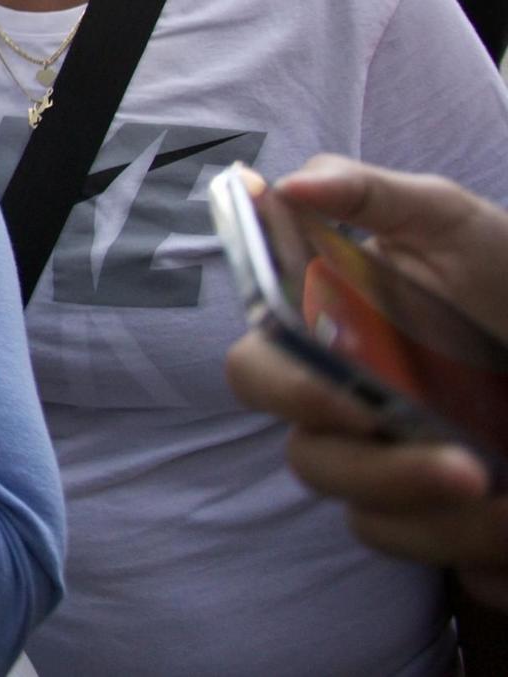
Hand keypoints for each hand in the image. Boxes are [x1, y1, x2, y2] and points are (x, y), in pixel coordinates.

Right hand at [223, 157, 507, 607]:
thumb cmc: (499, 274)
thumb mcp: (448, 220)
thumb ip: (365, 192)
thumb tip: (287, 186)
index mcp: (322, 340)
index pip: (257, 371)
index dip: (292, 391)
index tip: (355, 402)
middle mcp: (342, 411)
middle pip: (311, 462)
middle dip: (385, 473)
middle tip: (465, 470)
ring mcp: (386, 469)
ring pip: (368, 518)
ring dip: (443, 518)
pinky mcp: (435, 521)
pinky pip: (428, 555)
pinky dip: (475, 548)